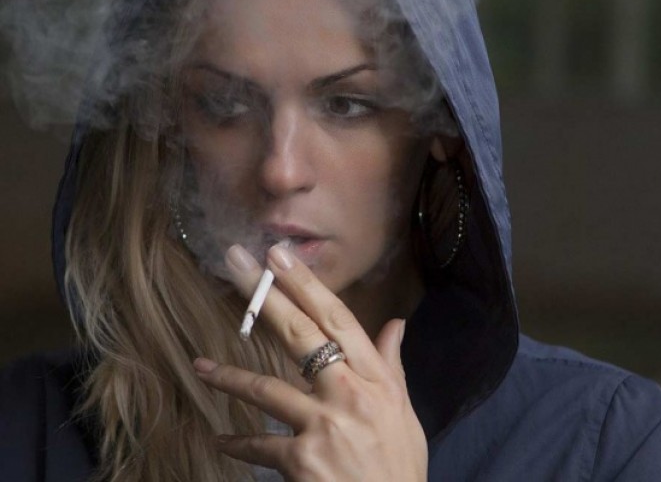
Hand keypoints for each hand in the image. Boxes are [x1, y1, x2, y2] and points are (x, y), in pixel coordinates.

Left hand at [193, 244, 427, 480]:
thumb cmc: (399, 463)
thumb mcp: (404, 411)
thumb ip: (392, 365)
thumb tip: (396, 324)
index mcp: (375, 378)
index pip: (338, 319)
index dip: (307, 285)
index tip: (280, 256)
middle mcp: (348, 393)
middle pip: (300, 335)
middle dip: (265, 296)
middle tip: (236, 265)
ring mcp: (322, 425)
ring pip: (266, 388)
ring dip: (229, 376)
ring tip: (199, 366)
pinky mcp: (301, 460)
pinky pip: (259, 445)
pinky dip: (238, 443)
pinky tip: (219, 440)